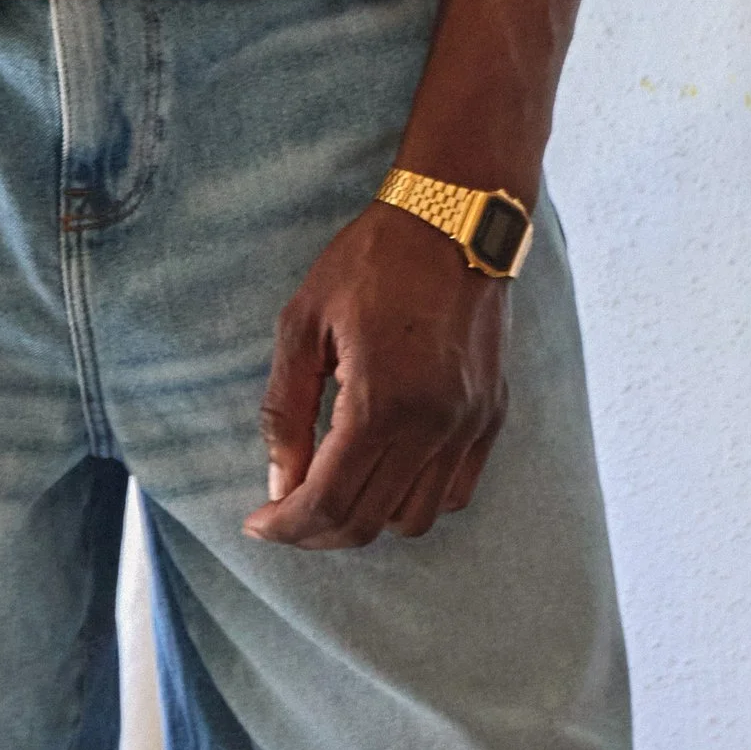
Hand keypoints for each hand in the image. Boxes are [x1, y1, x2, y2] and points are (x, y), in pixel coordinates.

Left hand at [244, 202, 508, 548]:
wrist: (454, 219)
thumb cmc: (370, 262)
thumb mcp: (304, 322)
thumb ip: (287, 408)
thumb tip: (280, 482)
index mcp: (381, 402)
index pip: (328, 500)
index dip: (286, 525)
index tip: (258, 523)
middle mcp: (433, 426)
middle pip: (368, 521)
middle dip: (317, 531)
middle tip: (285, 514)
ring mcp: (469, 425)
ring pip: (414, 519)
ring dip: (367, 519)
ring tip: (333, 491)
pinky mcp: (492, 416)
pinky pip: (455, 492)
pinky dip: (415, 500)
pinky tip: (385, 473)